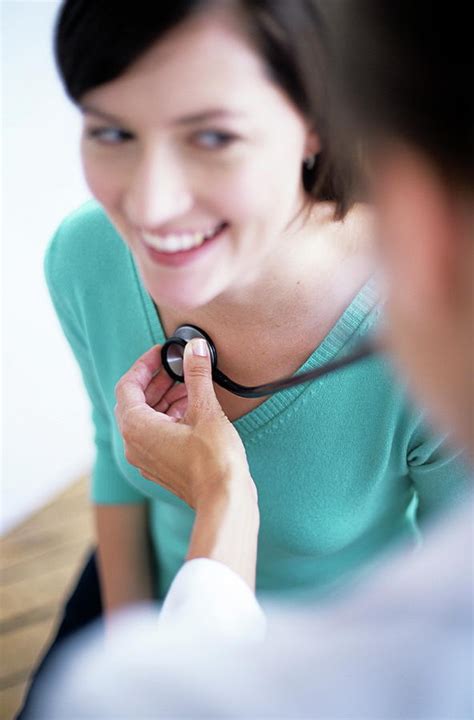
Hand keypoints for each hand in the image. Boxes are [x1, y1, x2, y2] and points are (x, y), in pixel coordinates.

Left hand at [115, 340, 255, 510]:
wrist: (224, 500)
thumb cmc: (214, 460)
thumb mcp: (206, 410)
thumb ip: (197, 375)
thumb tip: (194, 348)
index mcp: (137, 427)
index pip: (128, 385)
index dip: (144, 365)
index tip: (161, 353)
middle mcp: (134, 444)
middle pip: (135, 402)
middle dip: (156, 381)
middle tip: (176, 366)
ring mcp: (146, 458)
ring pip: (146, 419)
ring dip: (164, 398)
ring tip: (189, 384)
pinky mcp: (160, 467)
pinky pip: (155, 434)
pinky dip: (169, 417)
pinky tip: (192, 408)